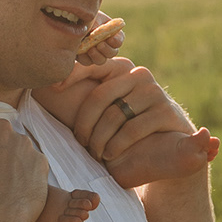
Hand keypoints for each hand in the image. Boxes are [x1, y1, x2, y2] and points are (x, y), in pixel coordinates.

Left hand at [50, 57, 218, 185]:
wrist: (170, 148)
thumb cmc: (128, 126)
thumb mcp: (108, 108)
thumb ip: (89, 94)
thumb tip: (51, 84)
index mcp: (121, 68)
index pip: (92, 66)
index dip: (72, 75)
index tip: (54, 88)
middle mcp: (139, 75)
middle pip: (99, 97)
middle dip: (85, 124)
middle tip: (81, 143)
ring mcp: (154, 91)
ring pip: (113, 116)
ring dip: (100, 140)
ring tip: (97, 153)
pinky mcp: (166, 111)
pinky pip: (131, 130)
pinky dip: (117, 146)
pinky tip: (111, 155)